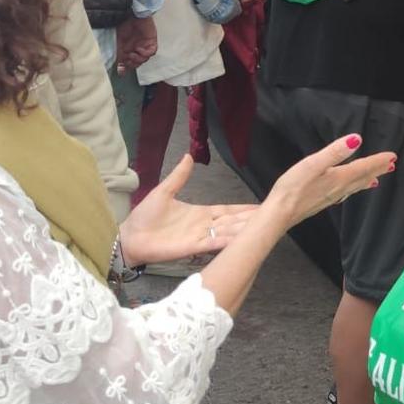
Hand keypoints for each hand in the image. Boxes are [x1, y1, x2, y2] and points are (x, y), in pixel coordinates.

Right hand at [113, 16, 156, 74]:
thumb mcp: (118, 43)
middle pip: (138, 63)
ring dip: (138, 59)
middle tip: (127, 60)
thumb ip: (119, 57)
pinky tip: (139, 49)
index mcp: (129, 49)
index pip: (130, 63)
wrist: (130, 14)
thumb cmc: (123, 26)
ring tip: (132, 54)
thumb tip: (119, 70)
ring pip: (145, 59)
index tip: (121, 70)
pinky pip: (152, 52)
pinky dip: (145, 53)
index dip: (126, 68)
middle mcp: (137, 48)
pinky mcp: (152, 41)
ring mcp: (145, 45)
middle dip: (132, 64)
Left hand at [119, 156, 259, 264]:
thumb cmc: (145, 216)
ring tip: (264, 226)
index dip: (243, 209)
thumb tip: (189, 156)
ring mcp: (199, 237)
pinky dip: (228, 241)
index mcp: (200, 213)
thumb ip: (179, 176)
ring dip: (244, 230)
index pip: (227, 210)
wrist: (131, 236)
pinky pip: (214, 244)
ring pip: (228, 233)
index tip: (260, 206)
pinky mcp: (192, 248)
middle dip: (251, 219)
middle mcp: (204, 226)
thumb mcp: (164, 191)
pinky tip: (242, 238)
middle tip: (272, 216)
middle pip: (233, 222)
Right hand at [261, 135, 396, 230]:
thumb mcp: (313, 164)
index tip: (392, 156)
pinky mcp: (321, 201)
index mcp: (338, 178)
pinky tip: (348, 191)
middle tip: (391, 166)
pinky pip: (344, 193)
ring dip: (366, 180)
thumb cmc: (292, 188)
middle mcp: (338, 188)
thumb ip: (335, 152)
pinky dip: (352, 189)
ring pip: (354, 187)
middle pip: (362, 178)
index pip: (363, 167)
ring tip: (376, 179)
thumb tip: (356, 139)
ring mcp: (330, 197)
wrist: (279, 214)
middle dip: (377, 170)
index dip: (378, 161)